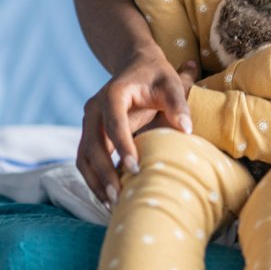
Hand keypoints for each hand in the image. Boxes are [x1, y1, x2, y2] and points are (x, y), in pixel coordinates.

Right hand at [77, 47, 191, 204]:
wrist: (136, 66)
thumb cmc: (157, 75)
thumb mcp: (171, 82)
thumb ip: (178, 103)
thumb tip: (186, 129)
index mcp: (113, 93)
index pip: (114, 122)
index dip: (123, 146)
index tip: (135, 168)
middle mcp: (94, 108)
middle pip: (93, 145)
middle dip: (104, 172)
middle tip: (120, 196)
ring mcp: (88, 122)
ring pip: (84, 157)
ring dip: (96, 181)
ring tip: (113, 203)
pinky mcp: (90, 135)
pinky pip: (86, 160)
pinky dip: (94, 179)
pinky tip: (108, 196)